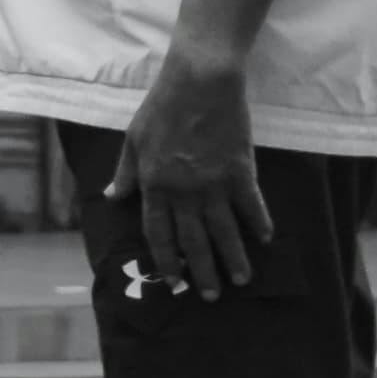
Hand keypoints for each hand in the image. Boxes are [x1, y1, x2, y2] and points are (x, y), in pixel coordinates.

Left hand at [110, 58, 273, 299]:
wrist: (199, 82)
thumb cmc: (162, 107)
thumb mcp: (133, 138)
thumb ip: (125, 172)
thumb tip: (112, 196)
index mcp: (155, 185)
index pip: (159, 233)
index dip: (166, 260)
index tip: (174, 281)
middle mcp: (184, 192)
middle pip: (194, 241)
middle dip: (202, 272)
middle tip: (212, 295)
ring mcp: (214, 184)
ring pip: (225, 232)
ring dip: (234, 259)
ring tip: (242, 279)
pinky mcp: (241, 172)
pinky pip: (252, 206)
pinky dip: (259, 224)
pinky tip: (264, 240)